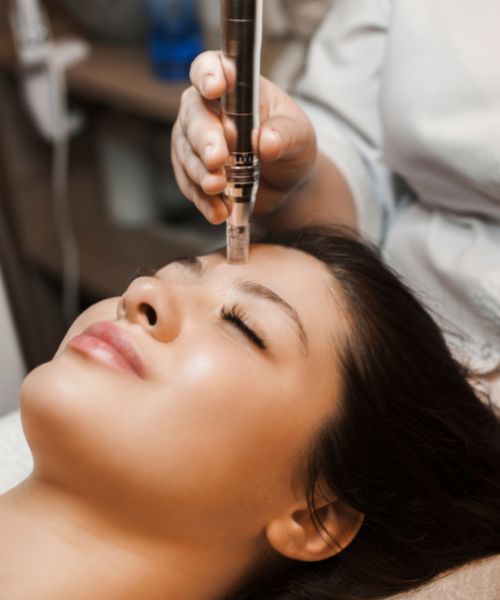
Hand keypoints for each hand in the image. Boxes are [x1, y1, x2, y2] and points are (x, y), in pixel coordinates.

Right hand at [171, 51, 317, 223]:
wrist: (285, 183)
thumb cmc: (290, 145)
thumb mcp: (299, 137)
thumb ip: (285, 135)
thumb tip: (266, 142)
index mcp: (233, 86)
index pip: (210, 68)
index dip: (208, 75)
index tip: (215, 89)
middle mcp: (207, 109)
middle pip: (193, 116)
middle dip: (204, 139)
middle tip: (217, 160)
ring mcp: (194, 141)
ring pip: (186, 153)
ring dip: (201, 173)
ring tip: (219, 189)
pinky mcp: (191, 171)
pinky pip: (189, 184)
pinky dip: (203, 200)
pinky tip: (219, 212)